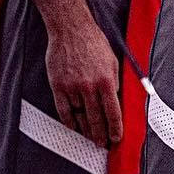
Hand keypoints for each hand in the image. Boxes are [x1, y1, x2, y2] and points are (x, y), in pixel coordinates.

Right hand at [45, 14, 122, 148]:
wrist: (71, 30)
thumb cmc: (94, 43)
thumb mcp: (113, 61)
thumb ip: (114, 83)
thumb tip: (116, 102)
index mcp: (107, 80)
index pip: (113, 112)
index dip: (115, 128)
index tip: (116, 138)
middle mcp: (90, 86)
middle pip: (96, 119)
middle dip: (100, 134)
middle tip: (102, 144)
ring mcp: (72, 87)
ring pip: (79, 117)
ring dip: (85, 130)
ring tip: (89, 138)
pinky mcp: (58, 86)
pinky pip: (63, 110)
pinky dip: (69, 122)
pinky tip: (74, 127)